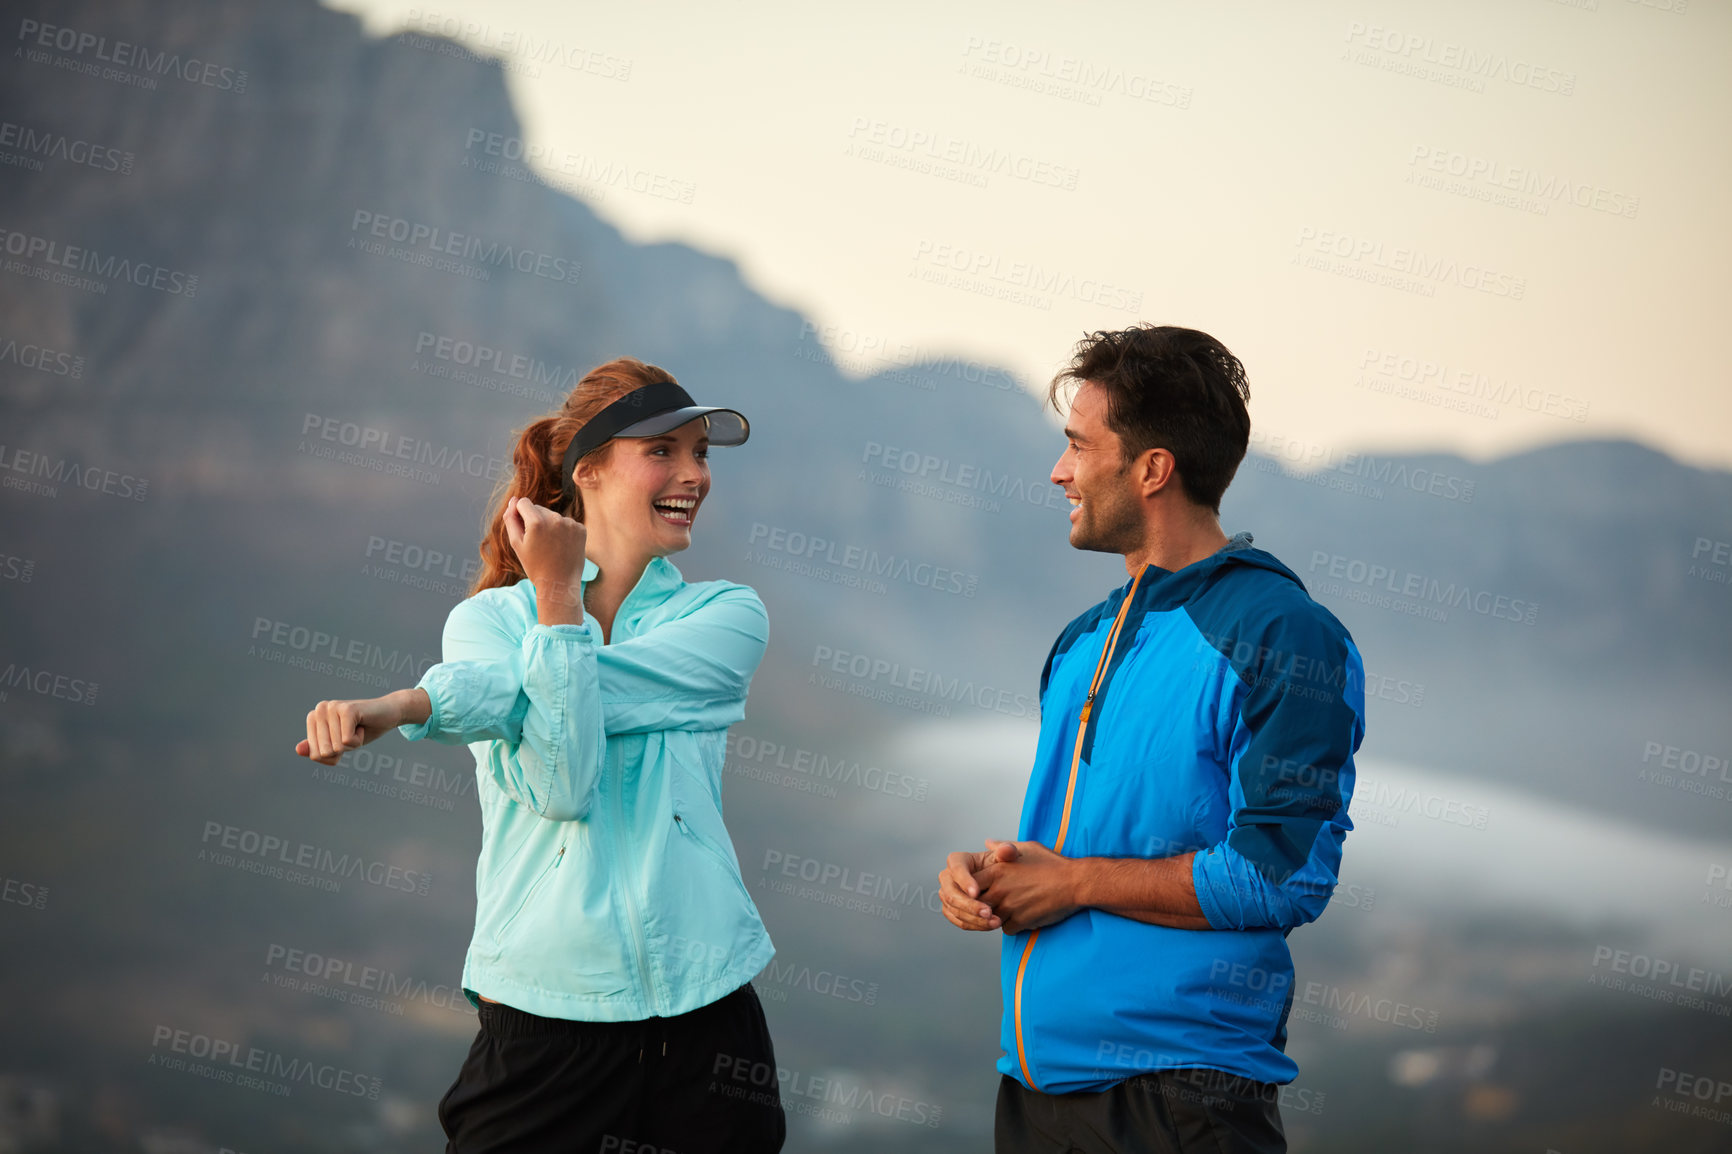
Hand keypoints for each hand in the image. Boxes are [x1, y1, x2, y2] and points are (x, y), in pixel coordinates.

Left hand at [296, 690, 423, 764]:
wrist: (389, 714)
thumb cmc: (362, 730)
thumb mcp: (338, 745)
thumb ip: (317, 748)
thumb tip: (298, 750)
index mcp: (313, 717)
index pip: (314, 754)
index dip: (333, 754)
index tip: (344, 738)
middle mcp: (319, 709)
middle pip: (323, 752)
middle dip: (342, 749)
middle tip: (353, 733)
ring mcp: (332, 708)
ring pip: (336, 747)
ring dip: (352, 744)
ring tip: (358, 728)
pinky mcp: (347, 710)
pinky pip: (347, 741)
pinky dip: (359, 739)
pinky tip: (363, 725)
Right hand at [504, 497, 586, 609]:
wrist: (560, 584)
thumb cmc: (535, 566)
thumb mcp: (517, 544)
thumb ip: (511, 519)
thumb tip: (513, 500)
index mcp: (536, 522)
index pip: (523, 502)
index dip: (520, 515)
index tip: (523, 530)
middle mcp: (555, 519)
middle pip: (538, 508)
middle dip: (534, 520)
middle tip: (537, 544)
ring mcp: (570, 523)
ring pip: (552, 515)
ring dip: (549, 525)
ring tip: (549, 546)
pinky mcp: (581, 528)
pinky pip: (566, 522)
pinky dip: (562, 531)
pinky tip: (561, 546)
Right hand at [938, 840, 1017, 930]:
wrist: (1002, 883)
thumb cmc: (1002, 866)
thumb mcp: (1007, 856)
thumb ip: (1007, 851)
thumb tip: (1006, 850)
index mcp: (958, 860)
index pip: (956, 868)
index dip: (964, 880)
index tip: (977, 892)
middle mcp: (948, 877)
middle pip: (950, 893)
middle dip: (969, 905)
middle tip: (988, 912)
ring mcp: (948, 895)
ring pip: (955, 910)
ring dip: (974, 919)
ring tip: (995, 922)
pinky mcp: (952, 910)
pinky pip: (959, 920)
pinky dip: (974, 925)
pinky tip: (990, 926)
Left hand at [975, 840, 1081, 934]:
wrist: (1075, 882)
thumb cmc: (1052, 863)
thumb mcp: (1026, 848)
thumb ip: (1003, 847)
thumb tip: (988, 842)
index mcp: (997, 870)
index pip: (969, 885)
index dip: (972, 889)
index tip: (980, 890)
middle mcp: (999, 889)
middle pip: (976, 904)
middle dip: (981, 906)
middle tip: (993, 903)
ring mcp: (1010, 907)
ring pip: (990, 919)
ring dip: (997, 917)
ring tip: (1011, 908)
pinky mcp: (1021, 921)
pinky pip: (1006, 929)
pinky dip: (1012, 926)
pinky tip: (1023, 917)